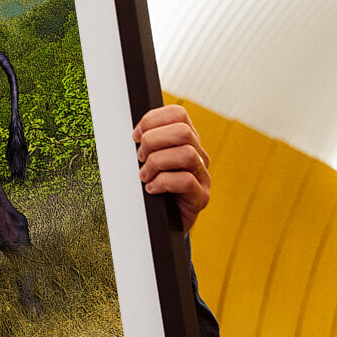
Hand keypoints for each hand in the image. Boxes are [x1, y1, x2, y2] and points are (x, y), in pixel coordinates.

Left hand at [133, 104, 210, 231]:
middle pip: (183, 131)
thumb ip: (145, 144)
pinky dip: (162, 183)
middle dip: (153, 141)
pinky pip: (186, 181)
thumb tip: (133, 133)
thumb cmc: (152, 188)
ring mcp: (202, 176)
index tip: (135, 136)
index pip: (177, 114)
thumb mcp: (147, 161)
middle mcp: (198, 155)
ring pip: (186, 154)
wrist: (162, 223)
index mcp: (186, 141)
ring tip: (144, 176)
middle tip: (140, 158)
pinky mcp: (201, 197)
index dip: (152, 120)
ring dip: (157, 163)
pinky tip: (151, 189)